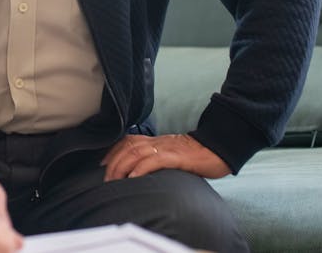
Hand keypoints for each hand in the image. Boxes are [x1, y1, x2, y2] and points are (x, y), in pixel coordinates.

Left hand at [100, 133, 231, 180]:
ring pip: (136, 153)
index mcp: (156, 141)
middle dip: (113, 163)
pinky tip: (133, 178)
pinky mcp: (176, 157)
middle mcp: (158, 142)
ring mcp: (166, 148)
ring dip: (121, 167)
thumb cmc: (196, 156)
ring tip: (114, 181)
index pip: (127, 141)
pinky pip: (154, 161)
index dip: (112, 151)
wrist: (219, 149)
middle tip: (106, 179)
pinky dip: (140, 168)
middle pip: (127, 148)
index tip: (102, 164)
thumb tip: (142, 171)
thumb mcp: (172, 154)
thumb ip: (158, 158)